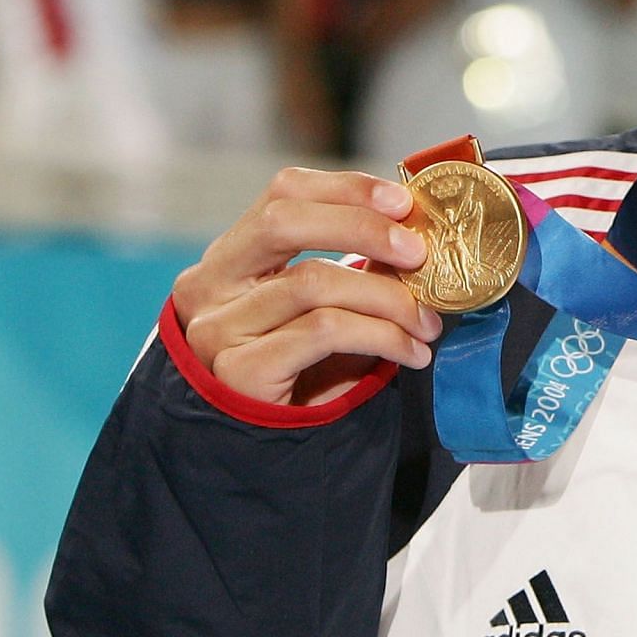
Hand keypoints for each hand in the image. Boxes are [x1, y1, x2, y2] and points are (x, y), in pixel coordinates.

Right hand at [174, 169, 440, 407]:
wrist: (273, 449)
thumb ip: (359, 262)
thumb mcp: (329, 303)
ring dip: (389, 299)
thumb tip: (417, 229)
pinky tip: (410, 353)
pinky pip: (324, 331)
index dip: (346, 188)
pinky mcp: (239, 371)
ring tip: (427, 324)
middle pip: (283, 223)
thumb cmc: (307, 366)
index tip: (403, 202)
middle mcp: (209, 285)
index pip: (282, 193)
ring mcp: (217, 328)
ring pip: (314, 281)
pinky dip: (382, 336)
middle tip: (419, 253)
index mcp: (231, 255)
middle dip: (363, 228)